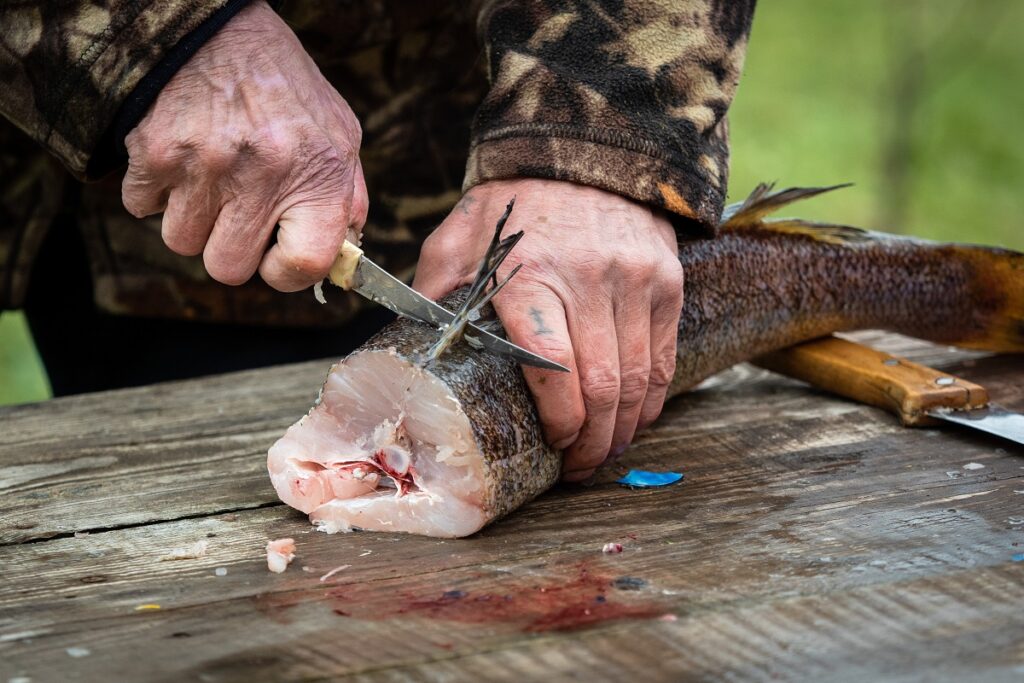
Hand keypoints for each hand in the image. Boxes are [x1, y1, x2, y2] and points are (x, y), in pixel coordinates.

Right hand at [121, 0, 367, 290]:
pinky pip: (142, 208)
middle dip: (230, 248)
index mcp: (317, 176)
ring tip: (210, 178)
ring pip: (181, 242)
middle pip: (228, 268)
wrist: (214, 25)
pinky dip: (156, 193)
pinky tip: (181, 160)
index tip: (278, 255)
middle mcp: (263, 175)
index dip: (286, 272)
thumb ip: (346, 197)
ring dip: (192, 220)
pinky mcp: (156, 153)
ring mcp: (205, 167)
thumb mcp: (339, 133)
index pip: (304, 266)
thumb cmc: (283, 84)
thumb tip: (343, 253)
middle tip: (237, 212)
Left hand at [413, 179, 683, 480]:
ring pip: (640, 379)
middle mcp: (590, 281)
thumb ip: (437, 290)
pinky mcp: (667, 281)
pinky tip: (635, 418)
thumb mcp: (459, 234)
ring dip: (625, 429)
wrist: (584, 146)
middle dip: (594, 442)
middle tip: (579, 469)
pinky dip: (652, 397)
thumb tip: (416, 347)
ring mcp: (636, 281)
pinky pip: (664, 356)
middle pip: (604, 386)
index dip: (560, 422)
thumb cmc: (513, 202)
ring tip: (605, 453)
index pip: (554, 368)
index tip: (553, 448)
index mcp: (531, 277)